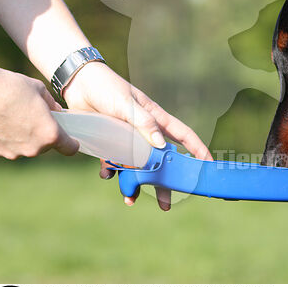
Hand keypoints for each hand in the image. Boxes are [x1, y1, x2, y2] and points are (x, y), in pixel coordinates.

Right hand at [0, 63, 78, 158]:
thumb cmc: (10, 88)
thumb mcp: (39, 90)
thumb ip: (51, 104)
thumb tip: (56, 111)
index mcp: (49, 134)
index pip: (69, 148)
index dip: (71, 143)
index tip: (69, 138)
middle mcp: (33, 148)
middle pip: (45, 146)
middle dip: (44, 134)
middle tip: (35, 117)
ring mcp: (13, 152)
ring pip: (26, 146)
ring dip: (25, 136)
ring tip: (15, 116)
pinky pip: (8, 146)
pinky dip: (8, 137)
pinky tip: (1, 121)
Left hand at [62, 61, 212, 210]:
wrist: (78, 83)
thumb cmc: (108, 88)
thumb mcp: (127, 105)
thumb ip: (144, 124)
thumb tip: (161, 146)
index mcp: (156, 119)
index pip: (184, 136)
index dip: (198, 149)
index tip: (208, 165)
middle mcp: (145, 132)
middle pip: (162, 160)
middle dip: (165, 182)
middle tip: (167, 203)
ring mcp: (128, 138)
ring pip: (138, 166)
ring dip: (136, 184)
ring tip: (131, 199)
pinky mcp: (109, 143)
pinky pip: (113, 163)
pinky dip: (111, 172)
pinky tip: (106, 175)